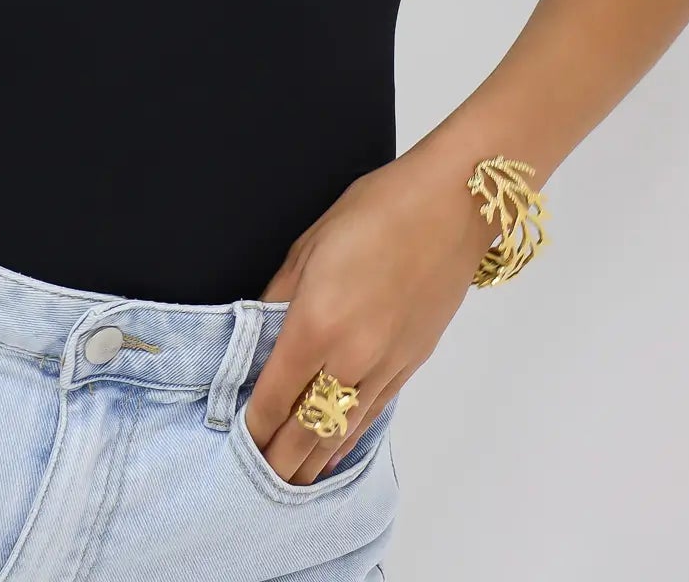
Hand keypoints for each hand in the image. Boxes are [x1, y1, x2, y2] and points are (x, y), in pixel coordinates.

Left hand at [246, 147, 490, 483]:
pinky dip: (350, 438)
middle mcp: (351, 355)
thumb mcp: (309, 244)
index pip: (274, 394)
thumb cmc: (378, 209)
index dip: (253, 423)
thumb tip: (258, 330)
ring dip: (313, 460)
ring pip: (342, 430)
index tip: (237, 438)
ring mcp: (386, 364)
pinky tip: (334, 452)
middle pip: (307, 428)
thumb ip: (280, 295)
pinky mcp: (413, 363)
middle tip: (257, 480)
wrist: (451, 205)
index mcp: (316, 322)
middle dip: (280, 459)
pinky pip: (374, 413)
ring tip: (290, 483)